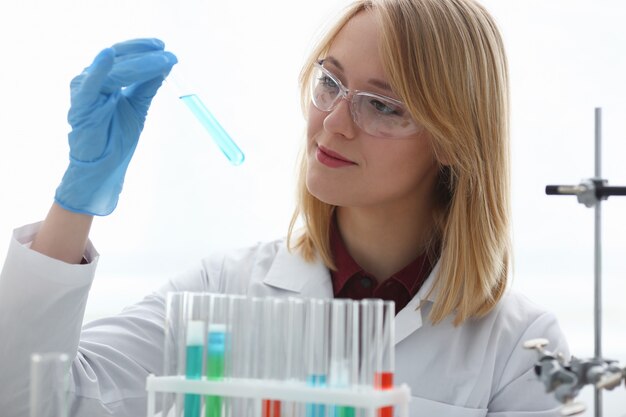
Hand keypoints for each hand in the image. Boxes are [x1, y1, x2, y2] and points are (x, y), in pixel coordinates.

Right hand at [54, 38, 176, 215]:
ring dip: (140, 63)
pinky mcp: (81, 104)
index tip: (164, 46)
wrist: (104, 167)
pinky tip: (107, 55)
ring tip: (162, 60)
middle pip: (122, 60)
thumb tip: (165, 64)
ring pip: (116, 71)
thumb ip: (147, 86)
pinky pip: (91, 84)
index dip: (143, 49)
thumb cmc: (116, 138)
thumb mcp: (138, 107)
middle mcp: (91, 80)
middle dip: (147, 56)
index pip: (124, 56)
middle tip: (170, 54)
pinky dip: (99, 70)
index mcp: (104, 79)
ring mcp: (85, 90)